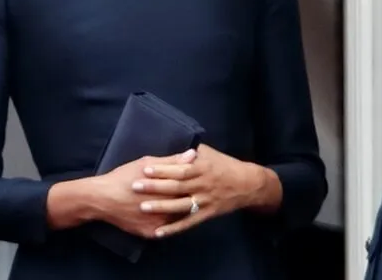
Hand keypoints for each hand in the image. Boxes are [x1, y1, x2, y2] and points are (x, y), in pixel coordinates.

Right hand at [88, 151, 195, 238]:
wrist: (100, 199)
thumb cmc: (124, 176)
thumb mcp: (147, 163)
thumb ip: (172, 161)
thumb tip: (193, 154)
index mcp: (167, 188)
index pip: (191, 186)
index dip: (198, 182)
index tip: (204, 178)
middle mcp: (164, 207)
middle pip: (187, 203)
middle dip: (193, 197)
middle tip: (200, 191)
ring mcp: (158, 223)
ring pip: (178, 218)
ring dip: (183, 211)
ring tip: (188, 203)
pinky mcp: (150, 233)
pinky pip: (166, 230)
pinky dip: (171, 224)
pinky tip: (173, 217)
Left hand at [133, 144, 267, 237]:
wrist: (247, 184)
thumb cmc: (226, 166)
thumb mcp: (211, 154)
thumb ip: (193, 153)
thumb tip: (176, 149)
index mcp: (203, 168)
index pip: (180, 169)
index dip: (163, 169)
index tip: (146, 169)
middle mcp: (203, 185)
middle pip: (176, 186)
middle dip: (155, 186)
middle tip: (135, 186)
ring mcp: (204, 201)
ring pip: (180, 205)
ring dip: (161, 207)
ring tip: (143, 207)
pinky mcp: (206, 214)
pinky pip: (188, 223)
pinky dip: (173, 229)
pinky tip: (158, 232)